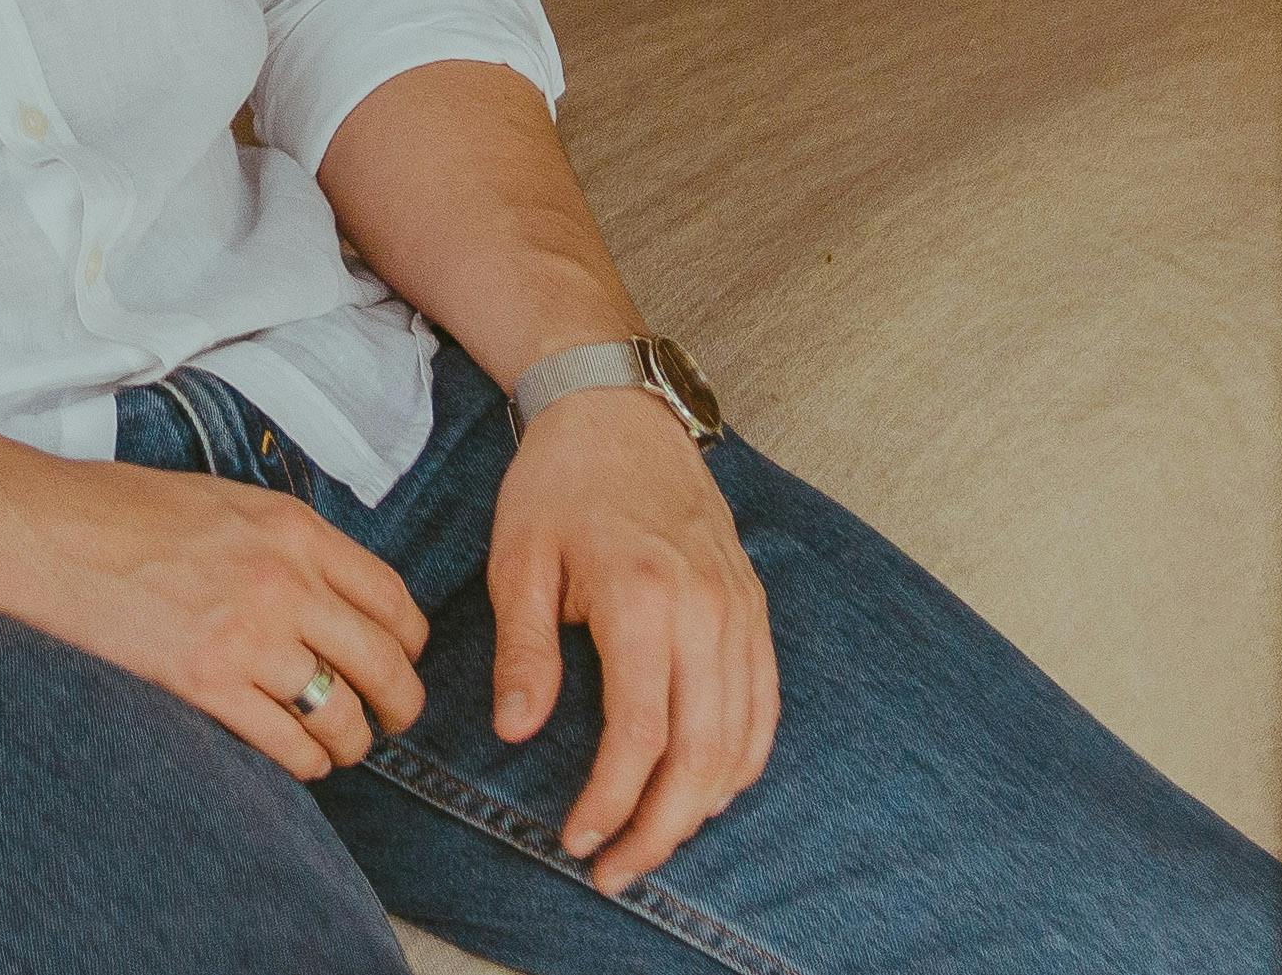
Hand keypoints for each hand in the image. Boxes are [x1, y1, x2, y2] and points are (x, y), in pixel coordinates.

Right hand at [0, 450, 435, 781]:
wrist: (42, 531)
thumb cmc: (119, 511)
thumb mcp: (223, 501)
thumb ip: (283, 544)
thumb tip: (328, 595)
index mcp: (293, 528)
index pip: (394, 599)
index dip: (408, 644)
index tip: (400, 662)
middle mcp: (285, 580)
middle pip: (386, 664)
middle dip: (399, 705)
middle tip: (391, 721)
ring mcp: (247, 635)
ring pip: (342, 715)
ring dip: (350, 743)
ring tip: (337, 747)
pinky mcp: (206, 683)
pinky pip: (287, 744)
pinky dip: (304, 763)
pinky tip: (296, 759)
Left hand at [489, 388, 774, 889]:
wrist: (619, 412)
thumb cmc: (559, 484)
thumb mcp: (518, 560)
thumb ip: (523, 651)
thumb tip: (517, 733)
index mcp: (644, 597)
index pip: (640, 734)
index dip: (611, 801)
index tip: (576, 839)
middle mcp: (707, 610)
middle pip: (702, 755)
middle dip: (660, 829)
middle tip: (616, 870)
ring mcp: (741, 611)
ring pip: (742, 742)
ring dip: (700, 807)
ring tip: (650, 841)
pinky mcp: (755, 609)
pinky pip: (764, 708)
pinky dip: (740, 763)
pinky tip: (703, 791)